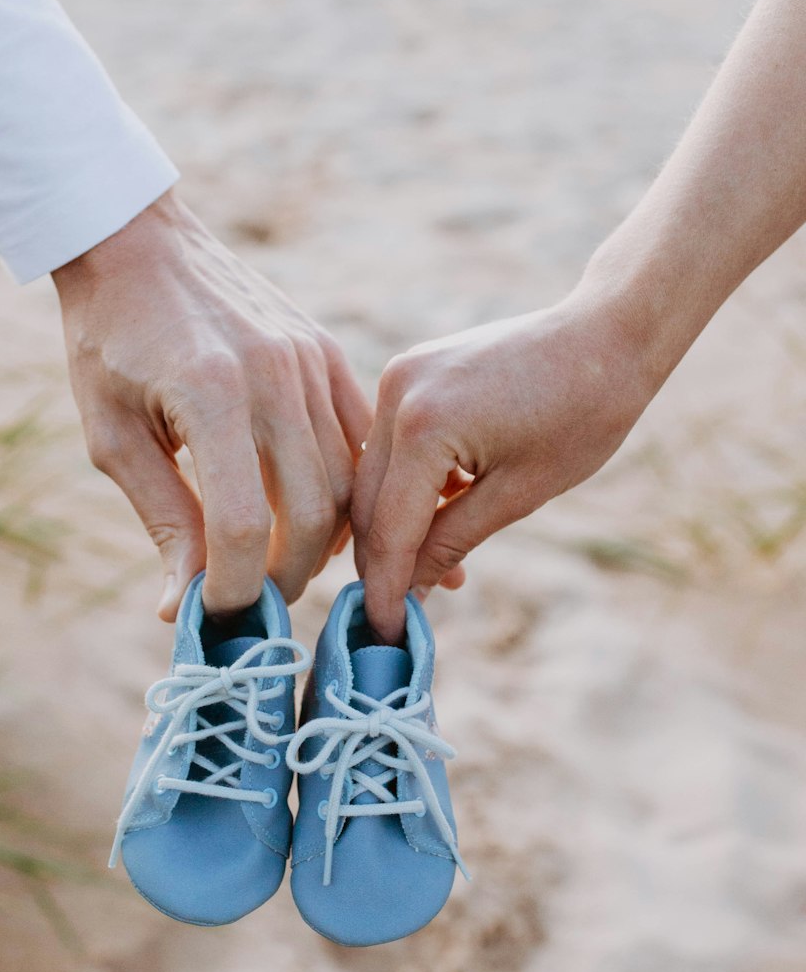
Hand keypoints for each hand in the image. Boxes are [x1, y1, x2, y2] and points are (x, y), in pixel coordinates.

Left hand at [52, 190, 371, 620]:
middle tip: (255, 603)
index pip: (243, 526)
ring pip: (348, 482)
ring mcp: (310, 359)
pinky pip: (359, 441)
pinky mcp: (326, 351)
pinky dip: (349, 491)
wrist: (137, 244)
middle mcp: (274, 375)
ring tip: (282, 566)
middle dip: (286, 576)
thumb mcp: (112, 437)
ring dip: (322, 542)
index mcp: (211, 393)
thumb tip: (182, 610)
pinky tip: (320, 521)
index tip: (213, 616)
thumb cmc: (108, 342)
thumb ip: (162, 520)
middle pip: (313, 513)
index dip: (233, 588)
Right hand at [351, 296, 659, 641]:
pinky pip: (391, 445)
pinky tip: (439, 520)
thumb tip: (410, 595)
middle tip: (398, 616)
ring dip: (394, 527)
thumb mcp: (518, 494)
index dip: (385, 589)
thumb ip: (451, 543)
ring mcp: (398, 376)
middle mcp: (396, 393)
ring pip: (373, 475)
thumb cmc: (581, 413)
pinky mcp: (409, 371)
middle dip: (382, 562)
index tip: (385, 636)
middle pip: (367, 503)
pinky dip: (406, 487)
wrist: (605, 335)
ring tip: (432, 575)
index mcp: (423, 425)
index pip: (388, 528)